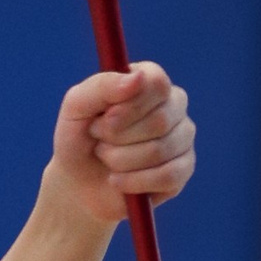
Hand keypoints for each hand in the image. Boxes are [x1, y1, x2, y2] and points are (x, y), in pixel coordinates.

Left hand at [48, 63, 194, 223]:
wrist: (78, 182)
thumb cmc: (78, 138)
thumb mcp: (76, 107)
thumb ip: (102, 86)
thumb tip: (137, 78)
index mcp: (149, 81)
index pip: (156, 84)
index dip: (128, 107)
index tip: (102, 119)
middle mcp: (173, 104)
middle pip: (159, 120)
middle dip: (117, 138)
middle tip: (98, 141)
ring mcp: (183, 136)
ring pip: (160, 150)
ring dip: (120, 161)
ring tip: (106, 159)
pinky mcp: (183, 169)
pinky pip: (168, 176)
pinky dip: (133, 182)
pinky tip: (117, 181)